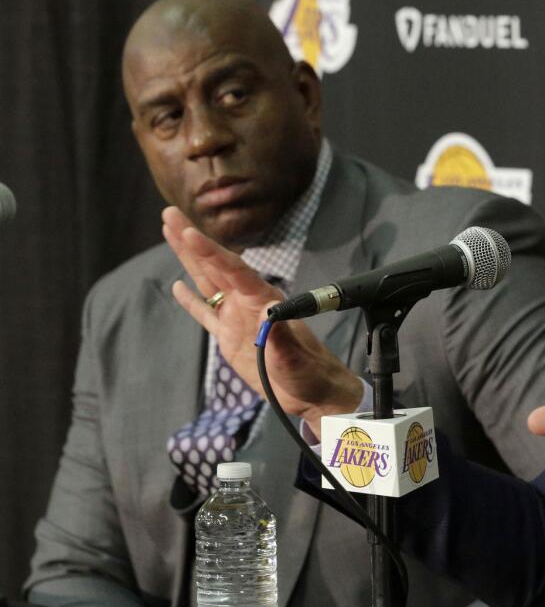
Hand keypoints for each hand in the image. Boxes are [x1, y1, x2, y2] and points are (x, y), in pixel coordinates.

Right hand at [162, 206, 361, 436]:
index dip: (211, 252)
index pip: (234, 271)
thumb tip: (268, 314)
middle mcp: (249, 303)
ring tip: (170, 233)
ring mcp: (237, 318)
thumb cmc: (310, 373)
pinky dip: (192, 300)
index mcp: (265, 302)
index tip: (189, 232)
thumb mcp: (295, 358)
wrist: (313, 393)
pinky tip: (177, 285)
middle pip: (215, 266)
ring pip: (207, 282)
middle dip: (192, 241)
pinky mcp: (230, 337)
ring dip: (188, 259)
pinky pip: (206, 313)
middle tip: (170, 213)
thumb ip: (280, 337)